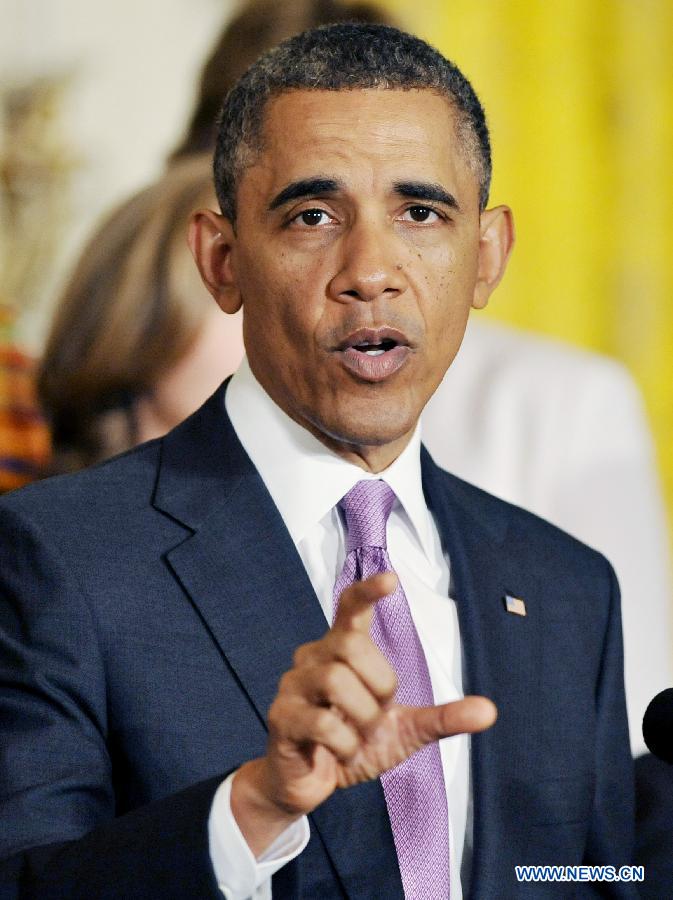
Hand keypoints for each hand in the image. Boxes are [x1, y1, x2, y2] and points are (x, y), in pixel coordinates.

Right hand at [231, 573, 496, 854]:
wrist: (311, 783)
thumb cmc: (353, 743)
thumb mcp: (404, 731)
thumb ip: (442, 718)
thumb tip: (490, 711)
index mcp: (342, 650)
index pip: (350, 607)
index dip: (368, 591)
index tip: (391, 579)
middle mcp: (314, 657)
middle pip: (352, 644)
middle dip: (379, 683)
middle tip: (377, 714)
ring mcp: (293, 684)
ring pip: (337, 681)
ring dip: (362, 718)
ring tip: (357, 737)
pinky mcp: (281, 717)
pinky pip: (323, 723)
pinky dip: (345, 745)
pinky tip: (340, 753)